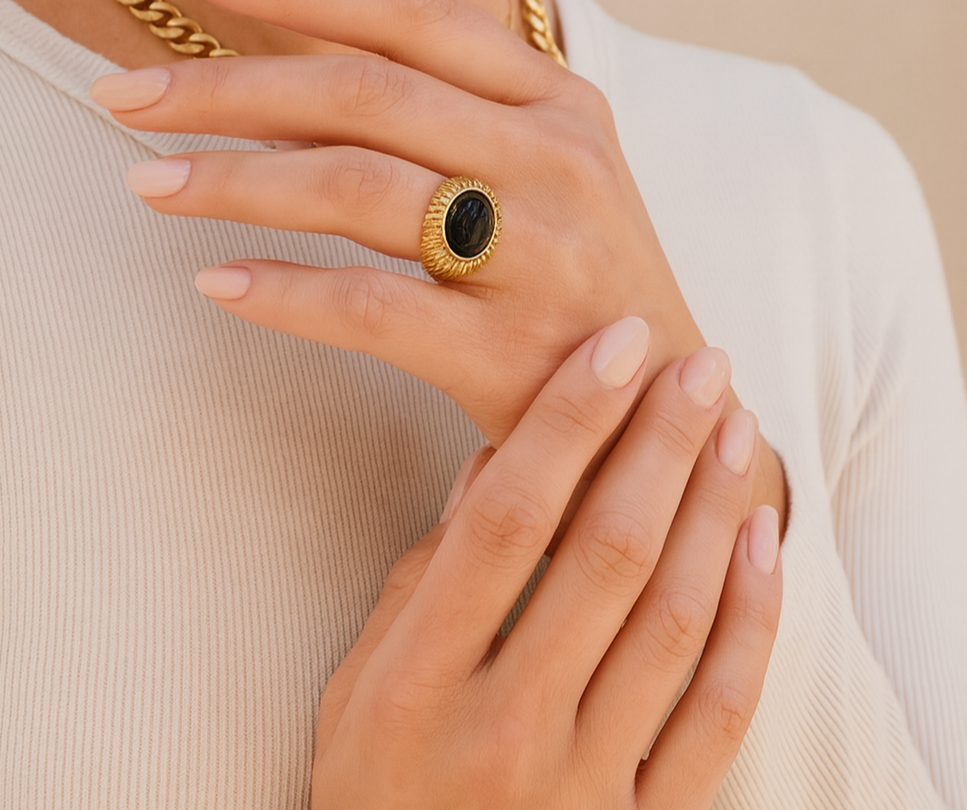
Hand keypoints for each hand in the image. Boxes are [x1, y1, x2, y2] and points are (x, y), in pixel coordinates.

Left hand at [91, 0, 703, 445]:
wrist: (662, 402)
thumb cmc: (582, 268)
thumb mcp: (542, 144)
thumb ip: (437, 49)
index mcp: (557, 102)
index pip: (416, 12)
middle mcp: (554, 162)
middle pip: (366, 95)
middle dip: (231, 86)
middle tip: (124, 94)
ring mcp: (539, 257)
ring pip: (359, 191)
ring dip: (236, 182)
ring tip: (149, 184)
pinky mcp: (510, 354)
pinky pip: (374, 309)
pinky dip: (287, 292)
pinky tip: (218, 284)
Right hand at [311, 318, 781, 808]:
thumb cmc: (373, 788)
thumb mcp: (358, 685)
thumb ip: (424, 578)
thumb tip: (494, 465)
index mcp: (416, 683)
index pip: (505, 522)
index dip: (564, 423)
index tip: (612, 349)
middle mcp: (505, 728)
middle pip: (603, 557)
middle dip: (657, 445)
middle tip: (696, 365)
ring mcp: (583, 782)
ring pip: (672, 623)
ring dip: (709, 512)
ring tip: (733, 428)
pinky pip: (717, 717)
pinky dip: (750, 623)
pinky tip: (758, 543)